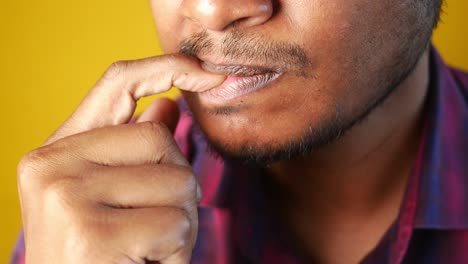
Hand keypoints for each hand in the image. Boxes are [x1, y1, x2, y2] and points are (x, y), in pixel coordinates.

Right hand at [17, 54, 224, 263]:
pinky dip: (176, 249)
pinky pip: (173, 222)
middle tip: (153, 224)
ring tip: (146, 247)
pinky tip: (146, 263)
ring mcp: (64, 198)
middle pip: (159, 139)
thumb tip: (167, 104)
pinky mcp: (89, 235)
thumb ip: (135, 149)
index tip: (209, 73)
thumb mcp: (114, 196)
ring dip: (180, 220)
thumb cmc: (103, 256)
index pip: (116, 84)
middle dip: (177, 182)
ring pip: (176, 180)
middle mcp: (50, 166)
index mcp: (56, 152)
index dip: (166, 68)